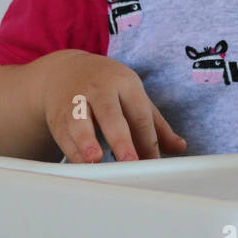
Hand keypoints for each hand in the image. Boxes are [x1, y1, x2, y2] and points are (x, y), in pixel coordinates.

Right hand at [39, 49, 186, 161]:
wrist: (65, 71)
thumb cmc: (109, 89)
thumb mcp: (134, 97)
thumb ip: (156, 124)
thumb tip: (180, 148)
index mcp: (125, 84)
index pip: (140, 115)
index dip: (148, 141)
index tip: (154, 164)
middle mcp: (100, 90)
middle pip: (111, 115)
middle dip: (120, 139)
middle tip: (130, 161)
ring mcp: (76, 102)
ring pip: (80, 122)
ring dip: (86, 141)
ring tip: (95, 159)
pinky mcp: (57, 117)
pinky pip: (64, 135)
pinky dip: (72, 152)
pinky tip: (82, 166)